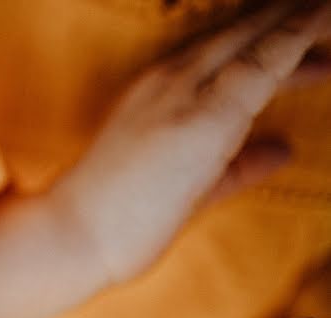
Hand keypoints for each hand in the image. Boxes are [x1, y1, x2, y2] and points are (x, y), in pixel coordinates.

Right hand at [0, 2, 330, 317]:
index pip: (217, 52)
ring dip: (294, 23)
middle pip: (237, 35)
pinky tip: (320, 21)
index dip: (261, 36)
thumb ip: (235, 166)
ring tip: (326, 9)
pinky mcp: (205, 119)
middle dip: (282, 19)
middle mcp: (166, 82)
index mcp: (153, 94)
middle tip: (321, 10)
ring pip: (253, 42)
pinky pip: (263, 65)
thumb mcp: (184, 187)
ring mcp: (183, 96)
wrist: (72, 235)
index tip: (298, 29)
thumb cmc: (116, 219)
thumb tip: (282, 152)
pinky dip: (295, 41)